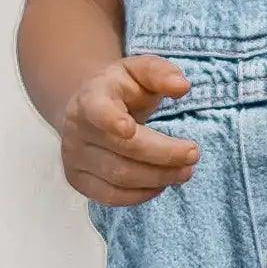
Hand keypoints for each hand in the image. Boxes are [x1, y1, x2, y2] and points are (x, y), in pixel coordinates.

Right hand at [57, 53, 200, 207]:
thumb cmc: (120, 89)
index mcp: (91, 97)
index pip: (97, 109)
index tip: (129, 128)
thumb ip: (160, 73)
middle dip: (163, 155)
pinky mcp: (77, 179)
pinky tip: (160, 186)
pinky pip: (110, 196)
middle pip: (122, 149)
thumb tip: (182, 86)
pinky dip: (140, 195)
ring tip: (184, 172)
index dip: (110, 120)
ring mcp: (74, 156)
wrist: (88, 109)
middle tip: (193, 155)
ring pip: (119, 177)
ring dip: (157, 178)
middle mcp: (77, 128)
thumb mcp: (139, 71)